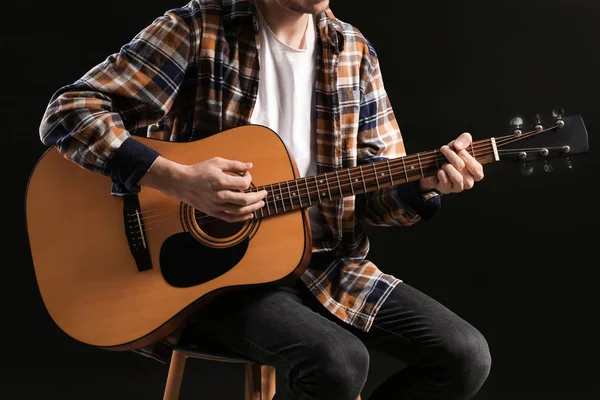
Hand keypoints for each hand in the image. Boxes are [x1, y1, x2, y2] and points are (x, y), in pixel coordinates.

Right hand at [140, 156, 267, 221]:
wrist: (181, 183)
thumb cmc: (199, 170)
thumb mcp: (217, 162)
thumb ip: (234, 165)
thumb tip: (250, 166)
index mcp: (219, 181)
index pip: (243, 183)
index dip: (249, 178)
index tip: (247, 175)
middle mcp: (218, 195)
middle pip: (244, 200)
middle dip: (257, 197)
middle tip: (265, 193)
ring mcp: (215, 205)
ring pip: (239, 211)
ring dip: (253, 208)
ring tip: (261, 204)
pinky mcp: (212, 212)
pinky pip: (230, 218)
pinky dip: (241, 218)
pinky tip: (250, 214)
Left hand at [419, 132, 484, 193]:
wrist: (433, 167)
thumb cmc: (450, 157)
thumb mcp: (458, 145)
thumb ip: (464, 139)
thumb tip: (458, 145)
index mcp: (476, 172)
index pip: (477, 169)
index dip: (467, 158)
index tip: (458, 149)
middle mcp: (469, 182)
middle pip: (463, 169)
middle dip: (452, 156)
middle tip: (444, 149)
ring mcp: (458, 187)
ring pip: (457, 178)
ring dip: (447, 167)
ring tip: (444, 164)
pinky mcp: (447, 190)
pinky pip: (445, 181)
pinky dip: (441, 173)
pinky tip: (440, 171)